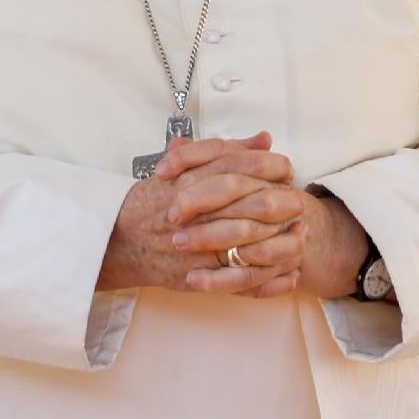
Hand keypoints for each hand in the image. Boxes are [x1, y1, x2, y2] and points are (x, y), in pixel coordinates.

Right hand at [97, 132, 294, 292]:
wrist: (118, 240)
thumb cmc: (151, 202)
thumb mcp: (182, 168)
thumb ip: (224, 152)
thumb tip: (264, 139)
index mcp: (189, 179)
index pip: (236, 165)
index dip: (267, 165)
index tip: (286, 169)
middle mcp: (192, 209)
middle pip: (246, 201)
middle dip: (279, 202)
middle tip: (299, 203)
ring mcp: (195, 244)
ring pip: (246, 240)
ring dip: (279, 240)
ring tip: (301, 237)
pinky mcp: (196, 274)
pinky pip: (238, 279)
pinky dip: (267, 278)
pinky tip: (288, 274)